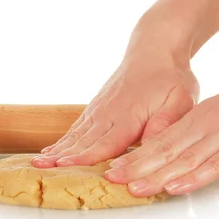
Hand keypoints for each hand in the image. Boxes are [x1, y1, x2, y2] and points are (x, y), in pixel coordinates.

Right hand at [30, 55, 198, 167]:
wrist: (155, 49)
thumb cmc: (170, 76)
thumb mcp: (181, 99)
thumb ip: (165, 123)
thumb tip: (150, 146)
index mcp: (129, 116)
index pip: (105, 141)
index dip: (85, 157)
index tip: (65, 166)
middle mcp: (109, 113)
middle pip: (83, 140)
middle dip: (61, 156)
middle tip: (39, 169)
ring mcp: (101, 109)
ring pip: (76, 134)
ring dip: (57, 149)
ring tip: (37, 162)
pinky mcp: (97, 107)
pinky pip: (77, 127)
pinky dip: (63, 139)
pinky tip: (51, 150)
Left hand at [104, 63, 218, 196]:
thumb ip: (210, 132)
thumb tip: (192, 151)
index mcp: (201, 117)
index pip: (161, 140)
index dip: (136, 156)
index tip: (113, 168)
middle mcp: (207, 124)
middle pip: (165, 150)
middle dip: (135, 167)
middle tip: (109, 179)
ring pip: (184, 158)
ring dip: (157, 175)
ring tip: (133, 187)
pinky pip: (217, 163)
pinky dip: (195, 176)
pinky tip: (178, 186)